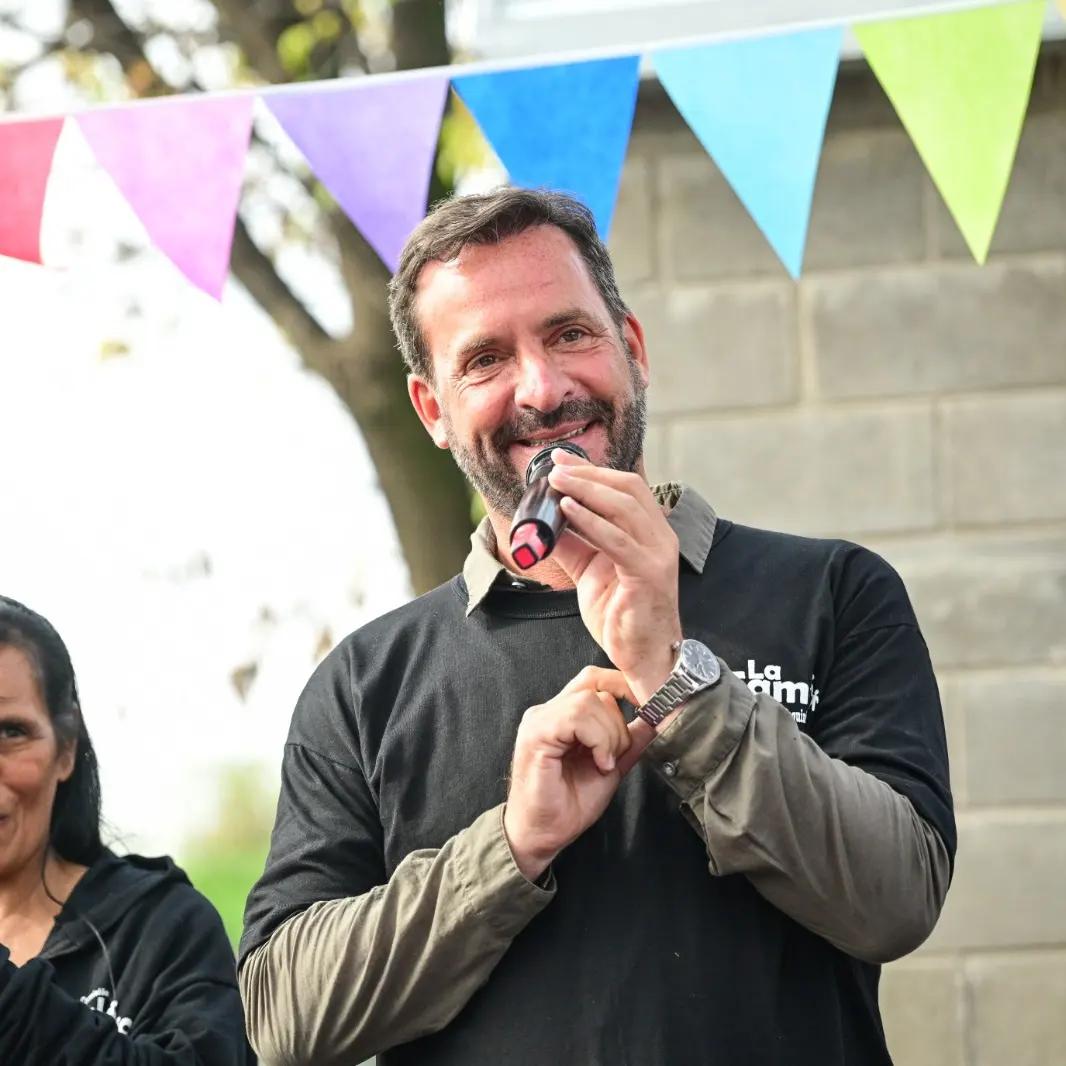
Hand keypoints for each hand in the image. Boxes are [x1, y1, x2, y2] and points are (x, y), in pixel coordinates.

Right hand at [503, 667, 655, 880]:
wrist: (542, 835)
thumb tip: (653, 721)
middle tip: (613, 757)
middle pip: (596, 687)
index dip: (621, 685)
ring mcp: (539, 720)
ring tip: (603, 763)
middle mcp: (547, 711)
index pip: (594, 679)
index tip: (645, 706)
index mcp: (562, 715)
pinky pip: (577, 718)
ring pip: (590, 701)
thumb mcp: (610, 767)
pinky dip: (597, 740)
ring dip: (608, 735)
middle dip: (618, 723)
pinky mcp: (536, 733)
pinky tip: (597, 763)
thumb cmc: (567, 806)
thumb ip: (628, 742)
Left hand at [547, 449, 682, 705]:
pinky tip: (567, 511)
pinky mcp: (648, 574)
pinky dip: (590, 522)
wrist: (645, 656)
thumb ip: (573, 545)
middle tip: (554, 469)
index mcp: (651, 532)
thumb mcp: (591, 571)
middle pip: (627, 488)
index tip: (561, 461)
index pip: (626, 487)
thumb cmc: (623, 615)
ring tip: (556, 483)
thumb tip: (543, 524)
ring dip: (586, 490)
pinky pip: (617, 540)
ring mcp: (658, 554)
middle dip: (588, 474)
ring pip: (623, 507)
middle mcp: (661, 537)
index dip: (593, 470)